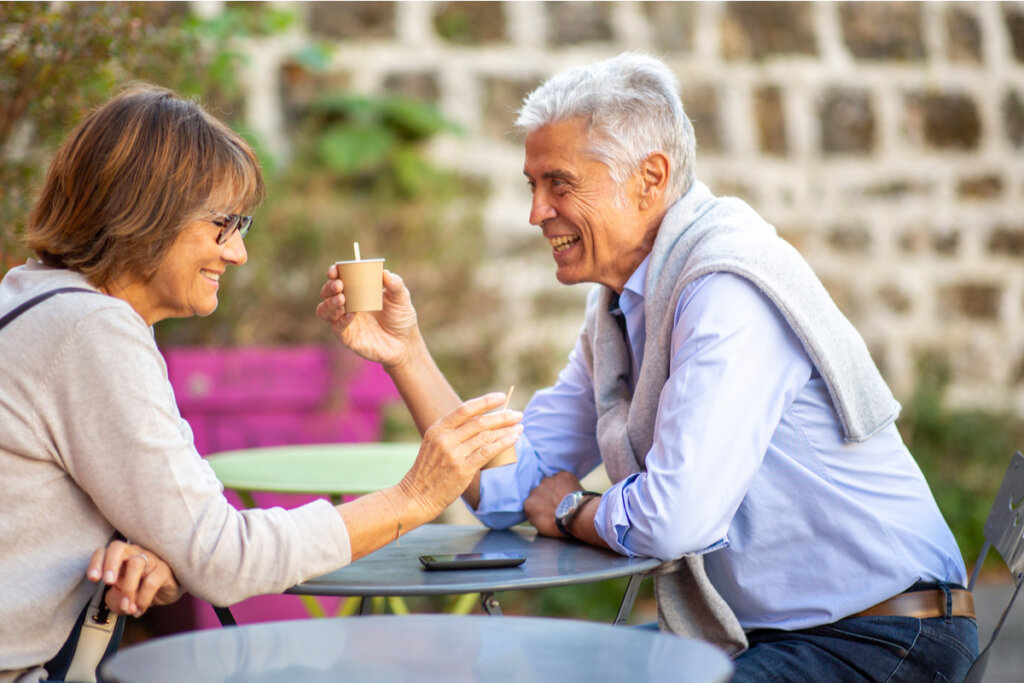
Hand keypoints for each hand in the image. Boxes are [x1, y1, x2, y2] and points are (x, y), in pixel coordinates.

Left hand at [87, 540, 182, 616]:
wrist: (167, 591)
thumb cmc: (140, 589)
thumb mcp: (122, 596)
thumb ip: (114, 600)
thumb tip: (120, 605)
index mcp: (119, 558)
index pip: (104, 552)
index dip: (96, 563)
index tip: (93, 579)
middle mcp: (133, 553)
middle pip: (118, 548)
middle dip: (110, 564)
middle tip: (108, 582)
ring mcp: (150, 559)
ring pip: (136, 564)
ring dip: (128, 589)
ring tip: (127, 608)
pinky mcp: (163, 570)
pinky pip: (151, 582)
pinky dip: (142, 599)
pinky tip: (139, 610)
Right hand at [316, 267, 419, 368]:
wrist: (405, 342)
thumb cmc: (401, 317)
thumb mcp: (401, 297)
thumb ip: (395, 283)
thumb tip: (385, 272)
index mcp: (356, 290)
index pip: (338, 278)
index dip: (333, 273)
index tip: (335, 271)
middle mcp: (347, 304)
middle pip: (326, 293)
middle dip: (329, 287)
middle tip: (340, 285)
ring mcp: (345, 321)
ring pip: (324, 310)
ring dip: (329, 303)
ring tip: (342, 299)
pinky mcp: (347, 337)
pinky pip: (336, 327)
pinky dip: (341, 320)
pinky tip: (351, 314)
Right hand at [398, 392, 523, 520]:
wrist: (416, 496)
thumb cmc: (428, 471)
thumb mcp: (434, 445)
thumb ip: (453, 433)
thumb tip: (481, 423)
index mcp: (437, 429)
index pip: (465, 409)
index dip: (485, 401)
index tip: (501, 397)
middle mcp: (445, 439)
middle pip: (479, 422)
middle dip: (502, 416)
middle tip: (517, 414)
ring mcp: (453, 454)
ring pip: (486, 436)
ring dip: (506, 430)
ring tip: (519, 427)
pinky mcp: (462, 469)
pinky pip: (487, 452)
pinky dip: (503, 443)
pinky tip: (514, 438)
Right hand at [525, 471, 584, 536]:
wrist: (576, 515)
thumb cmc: (559, 525)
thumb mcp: (540, 526)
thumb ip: (535, 514)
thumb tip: (538, 511)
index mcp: (528, 503)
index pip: (533, 502)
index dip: (542, 504)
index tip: (549, 508)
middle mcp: (535, 490)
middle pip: (540, 491)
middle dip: (547, 495)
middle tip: (558, 503)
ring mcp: (548, 481)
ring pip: (551, 483)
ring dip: (556, 488)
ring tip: (566, 497)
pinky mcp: (561, 475)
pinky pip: (563, 478)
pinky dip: (567, 483)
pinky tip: (572, 491)